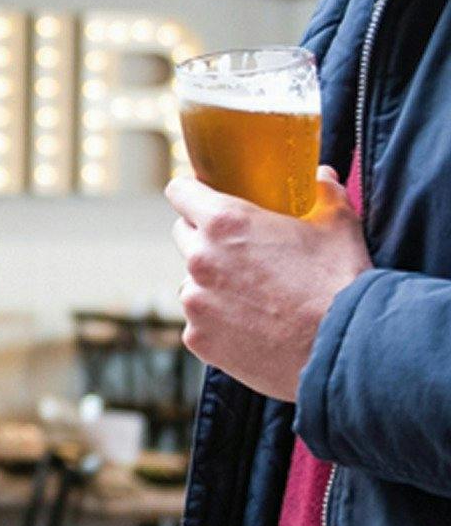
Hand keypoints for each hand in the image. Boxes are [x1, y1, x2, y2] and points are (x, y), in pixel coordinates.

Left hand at [169, 167, 371, 401]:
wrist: (346, 351)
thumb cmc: (341, 284)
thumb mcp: (339, 226)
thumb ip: (325, 192)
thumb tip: (323, 175)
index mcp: (224, 222)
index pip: (180, 192)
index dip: (192, 193)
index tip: (203, 197)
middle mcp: (200, 259)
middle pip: (184, 235)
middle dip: (206, 237)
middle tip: (240, 248)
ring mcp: (195, 301)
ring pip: (192, 281)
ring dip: (212, 282)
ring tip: (254, 294)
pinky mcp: (198, 338)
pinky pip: (199, 321)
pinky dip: (218, 321)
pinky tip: (253, 326)